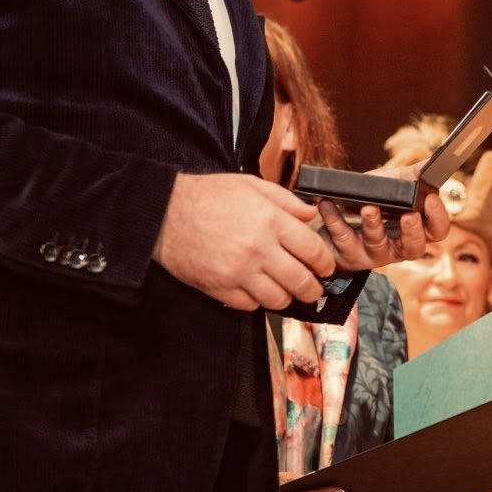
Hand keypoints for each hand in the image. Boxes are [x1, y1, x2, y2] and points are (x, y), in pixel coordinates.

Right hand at [154, 172, 336, 310]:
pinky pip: (250, 306)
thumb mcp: (252, 186)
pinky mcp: (219, 287)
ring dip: (288, 298)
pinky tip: (259, 290)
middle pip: (300, 280)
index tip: (327, 267)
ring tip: (289, 291)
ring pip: (278, 299)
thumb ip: (286, 201)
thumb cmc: (209, 196)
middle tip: (316, 288)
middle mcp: (258, 249)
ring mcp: (238, 272)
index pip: (313, 250)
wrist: (164, 213)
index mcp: (270, 221)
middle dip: (314, 288)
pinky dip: (258, 302)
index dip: (325, 262)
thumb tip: (313, 214)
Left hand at [308, 167, 448, 269]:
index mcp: (417, 230)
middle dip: (412, 232)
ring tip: (368, 207)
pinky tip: (329, 202)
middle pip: (415, 247)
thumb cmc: (375, 201)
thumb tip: (432, 162)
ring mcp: (374, 254)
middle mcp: (399, 247)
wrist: (340, 216)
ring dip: (373, 224)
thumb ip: (414, 175)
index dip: (438, 217)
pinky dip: (335, 219)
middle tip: (408, 215)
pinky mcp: (348, 255)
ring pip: (377, 244)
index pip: (437, 231)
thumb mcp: (395, 186)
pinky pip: (342, 238)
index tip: (430, 198)